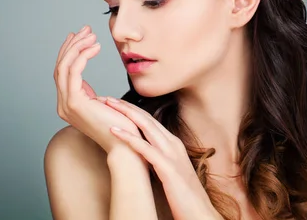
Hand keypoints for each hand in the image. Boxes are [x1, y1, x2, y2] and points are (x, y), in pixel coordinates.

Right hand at [53, 26, 139, 153]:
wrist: (126, 146)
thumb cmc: (121, 126)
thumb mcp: (102, 105)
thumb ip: (91, 94)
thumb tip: (87, 83)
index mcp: (69, 104)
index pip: (63, 72)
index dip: (69, 52)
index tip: (79, 35)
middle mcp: (63, 105)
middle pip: (60, 67)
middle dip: (72, 45)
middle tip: (86, 30)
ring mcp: (67, 105)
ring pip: (64, 67)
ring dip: (77, 47)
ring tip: (91, 35)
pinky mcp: (75, 103)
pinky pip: (74, 72)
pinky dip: (83, 56)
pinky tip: (95, 47)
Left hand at [100, 96, 222, 219]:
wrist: (200, 215)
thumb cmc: (184, 196)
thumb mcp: (170, 170)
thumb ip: (158, 158)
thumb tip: (141, 152)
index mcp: (173, 144)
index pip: (150, 120)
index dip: (132, 110)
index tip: (115, 104)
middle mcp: (173, 145)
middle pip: (146, 118)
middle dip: (125, 106)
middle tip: (106, 98)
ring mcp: (172, 155)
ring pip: (146, 127)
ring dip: (125, 114)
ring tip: (107, 105)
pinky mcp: (168, 169)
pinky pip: (145, 149)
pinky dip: (129, 138)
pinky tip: (114, 131)